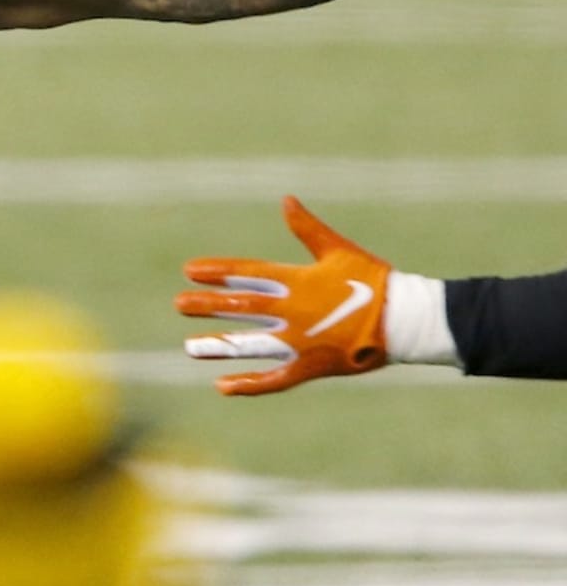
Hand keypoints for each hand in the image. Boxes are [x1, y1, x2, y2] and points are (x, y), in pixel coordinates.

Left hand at [175, 196, 390, 395]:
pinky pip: (275, 379)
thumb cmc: (374, 280)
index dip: (218, 272)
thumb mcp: (338, 249)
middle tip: (179, 304)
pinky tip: (222, 386)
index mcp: (297, 281)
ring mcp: (301, 342)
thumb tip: (285, 199)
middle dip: (208, 306)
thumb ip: (307, 228)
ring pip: (251, 346)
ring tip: (189, 347)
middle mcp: (293, 312)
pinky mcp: (311, 367)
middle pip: (242, 308)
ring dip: (219, 346)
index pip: (247, 275)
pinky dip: (249, 384)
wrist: (407, 321)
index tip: (189, 270)